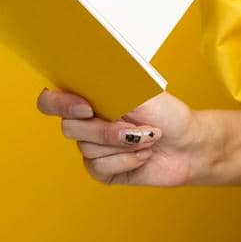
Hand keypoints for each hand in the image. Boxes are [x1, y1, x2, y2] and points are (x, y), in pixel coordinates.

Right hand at [35, 87, 202, 186]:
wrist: (189, 144)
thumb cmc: (166, 112)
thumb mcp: (140, 89)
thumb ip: (110, 82)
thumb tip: (88, 70)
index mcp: (88, 97)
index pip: (51, 100)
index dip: (60, 104)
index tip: (86, 107)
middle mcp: (85, 122)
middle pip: (69, 128)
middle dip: (106, 130)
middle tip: (135, 128)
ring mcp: (92, 147)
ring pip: (87, 149)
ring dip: (123, 145)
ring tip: (148, 139)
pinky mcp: (103, 170)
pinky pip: (99, 168)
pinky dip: (126, 162)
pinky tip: (142, 156)